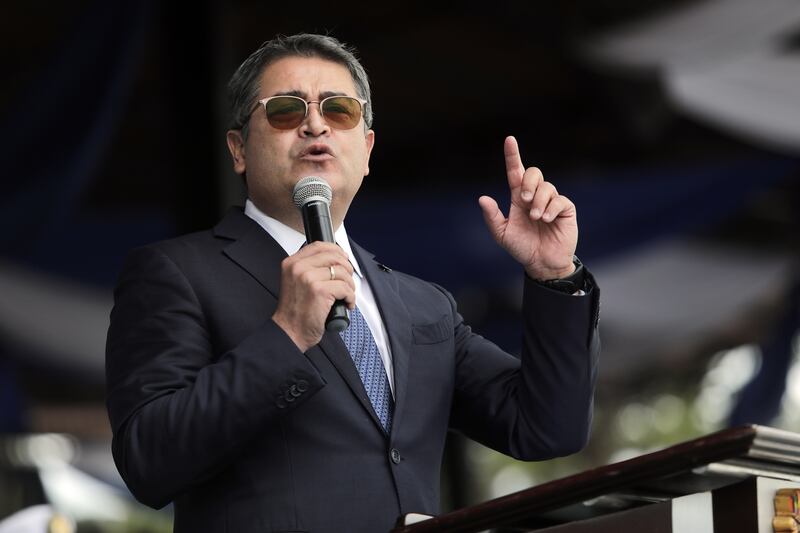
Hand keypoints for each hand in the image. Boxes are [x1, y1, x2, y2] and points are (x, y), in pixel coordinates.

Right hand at [272, 242, 355, 351]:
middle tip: (348, 281)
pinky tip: (347, 304)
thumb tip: (335, 261)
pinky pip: (345, 288)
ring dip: (350, 285)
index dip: (336, 250)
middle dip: (347, 269)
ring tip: (346, 295)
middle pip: (334, 257)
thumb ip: (309, 268)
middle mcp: (298, 268)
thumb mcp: (295, 282)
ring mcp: (309, 278)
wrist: (289, 332)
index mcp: (292, 263)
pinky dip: (351, 297)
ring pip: (342, 273)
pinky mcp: (320, 291)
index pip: (319, 246)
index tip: (344, 258)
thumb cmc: (294, 311)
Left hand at [479, 136, 577, 279]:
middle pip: (533, 172)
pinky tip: (547, 220)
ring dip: (539, 202)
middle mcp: (535, 196)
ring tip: (536, 219)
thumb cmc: (522, 247)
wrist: (542, 263)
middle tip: (524, 200)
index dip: (512, 155)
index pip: (515, 172)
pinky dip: (551, 209)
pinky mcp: (565, 209)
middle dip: (529, 182)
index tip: (509, 140)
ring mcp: (551, 201)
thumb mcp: (502, 234)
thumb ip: (492, 217)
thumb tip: (482, 198)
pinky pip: (560, 200)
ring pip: (546, 187)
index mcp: (518, 198)